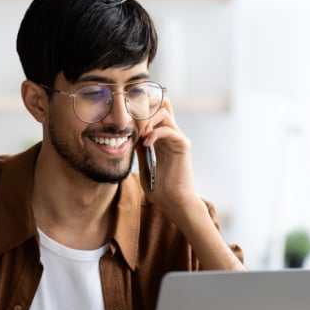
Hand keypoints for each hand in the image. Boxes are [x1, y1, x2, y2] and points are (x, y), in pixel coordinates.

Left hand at [137, 97, 199, 211]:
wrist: (174, 201)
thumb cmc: (159, 188)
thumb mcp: (143, 164)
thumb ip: (139, 149)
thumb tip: (129, 135)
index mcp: (160, 139)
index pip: (153, 114)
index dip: (141, 109)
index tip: (125, 113)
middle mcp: (170, 135)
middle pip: (159, 107)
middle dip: (143, 111)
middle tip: (131, 121)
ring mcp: (177, 138)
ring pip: (164, 114)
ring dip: (148, 120)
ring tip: (139, 134)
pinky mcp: (183, 144)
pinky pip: (169, 129)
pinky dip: (156, 133)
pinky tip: (146, 143)